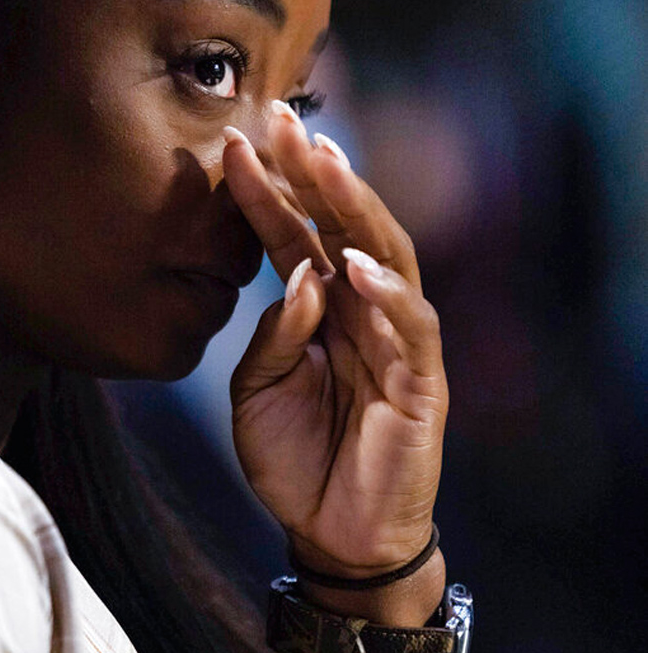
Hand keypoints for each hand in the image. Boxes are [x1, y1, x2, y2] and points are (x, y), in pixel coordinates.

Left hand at [223, 104, 447, 576]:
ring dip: (354, 207)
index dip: (263, 191)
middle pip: (341, 225)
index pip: (290, 234)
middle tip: (281, 119)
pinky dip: (387, 292)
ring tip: (324, 161)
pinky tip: (355, 262)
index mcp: (318, 306)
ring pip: (384, 255)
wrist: (332, 533)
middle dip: (311, 172)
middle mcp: (359, 308)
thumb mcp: (258, 391)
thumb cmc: (296, 457)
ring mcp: (394, 338)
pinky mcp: (423, 378)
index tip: (230, 144)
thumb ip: (273, 334)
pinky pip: (411, 325)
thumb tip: (297, 276)